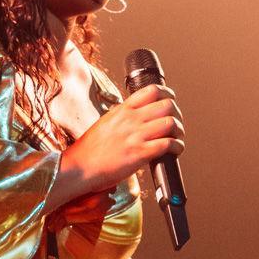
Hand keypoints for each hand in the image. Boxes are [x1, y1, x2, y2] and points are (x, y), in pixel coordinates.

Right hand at [47, 84, 184, 210]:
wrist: (79, 167)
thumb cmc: (89, 150)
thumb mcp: (104, 123)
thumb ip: (121, 116)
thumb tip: (133, 115)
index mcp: (122, 110)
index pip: (152, 90)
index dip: (167, 95)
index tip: (170, 102)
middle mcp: (130, 119)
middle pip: (167, 105)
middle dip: (176, 114)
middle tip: (175, 124)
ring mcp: (135, 135)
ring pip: (171, 123)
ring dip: (179, 131)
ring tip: (176, 139)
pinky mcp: (139, 153)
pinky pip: (168, 144)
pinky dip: (177, 147)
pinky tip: (174, 151)